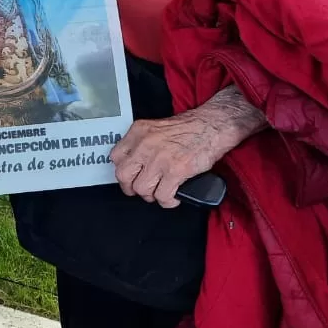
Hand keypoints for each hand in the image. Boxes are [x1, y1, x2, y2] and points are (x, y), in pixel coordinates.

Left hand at [110, 87, 265, 207]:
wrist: (212, 126)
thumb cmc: (189, 128)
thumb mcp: (157, 128)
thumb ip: (142, 143)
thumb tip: (135, 164)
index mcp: (139, 132)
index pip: (115, 157)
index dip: (124, 170)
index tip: (131, 175)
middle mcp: (145, 144)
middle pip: (124, 176)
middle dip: (132, 187)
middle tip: (143, 188)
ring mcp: (159, 159)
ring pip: (142, 189)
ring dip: (151, 195)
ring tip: (161, 191)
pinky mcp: (175, 171)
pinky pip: (162, 196)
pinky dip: (168, 201)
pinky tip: (174, 196)